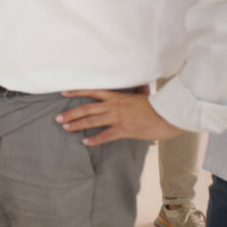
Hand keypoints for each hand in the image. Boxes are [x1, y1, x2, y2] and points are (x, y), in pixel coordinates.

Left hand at [56, 89, 179, 145]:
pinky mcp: (124, 130)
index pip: (92, 92)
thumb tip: (139, 85)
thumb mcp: (143, 95)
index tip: (63, 93)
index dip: (77, 92)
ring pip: (92, 120)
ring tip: (65, 127)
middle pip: (86, 108)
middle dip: (71, 113)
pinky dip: (94, 139)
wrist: (168, 114)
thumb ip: (135, 91)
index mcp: (117, 97)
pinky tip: (84, 142)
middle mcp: (113, 106)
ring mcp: (117, 118)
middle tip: (57, 117)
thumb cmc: (158, 105)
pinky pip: (105, 135)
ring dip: (77, 124)